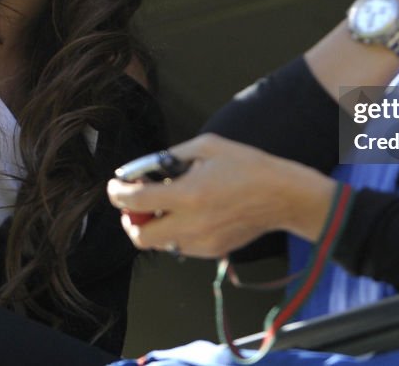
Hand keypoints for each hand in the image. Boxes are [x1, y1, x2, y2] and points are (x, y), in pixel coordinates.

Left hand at [107, 134, 336, 258]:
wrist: (283, 196)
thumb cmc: (248, 166)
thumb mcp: (207, 146)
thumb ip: (169, 156)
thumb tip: (142, 168)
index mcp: (187, 194)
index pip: (134, 202)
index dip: (117, 193)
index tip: (115, 187)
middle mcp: (191, 224)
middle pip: (139, 236)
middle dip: (131, 219)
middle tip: (137, 202)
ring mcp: (201, 242)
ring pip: (159, 244)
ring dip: (154, 225)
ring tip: (169, 203)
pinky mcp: (212, 251)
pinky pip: (180, 246)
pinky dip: (175, 231)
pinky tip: (191, 212)